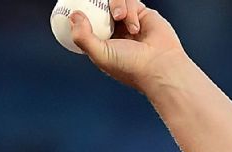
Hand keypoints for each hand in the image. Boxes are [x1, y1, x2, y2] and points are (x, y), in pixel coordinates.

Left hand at [69, 2, 188, 93]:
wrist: (159, 65)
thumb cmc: (130, 65)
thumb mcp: (100, 54)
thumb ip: (82, 36)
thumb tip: (72, 16)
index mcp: (100, 42)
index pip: (86, 22)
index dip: (82, 13)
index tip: (76, 8)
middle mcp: (113, 30)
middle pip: (99, 7)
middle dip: (97, 3)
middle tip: (93, 0)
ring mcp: (126, 21)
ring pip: (113, 1)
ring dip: (116, 5)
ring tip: (119, 17)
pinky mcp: (141, 13)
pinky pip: (130, 1)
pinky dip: (130, 10)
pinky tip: (134, 27)